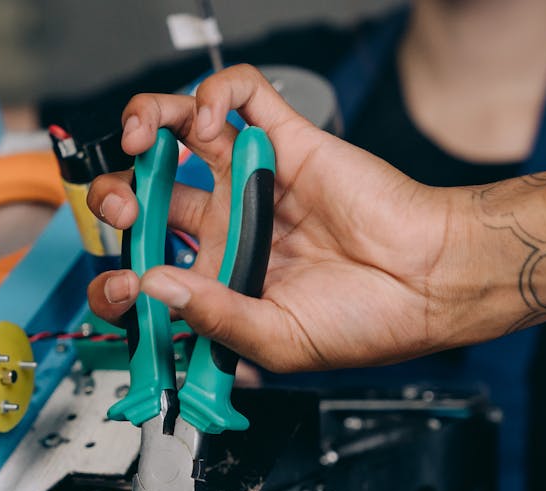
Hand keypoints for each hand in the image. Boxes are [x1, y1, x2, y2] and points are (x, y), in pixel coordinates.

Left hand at [85, 65, 480, 372]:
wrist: (430, 284)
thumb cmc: (368, 322)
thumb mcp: (276, 341)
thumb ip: (212, 315)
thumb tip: (153, 285)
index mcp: (220, 280)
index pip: (146, 269)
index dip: (118, 277)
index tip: (120, 287)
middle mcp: (229, 225)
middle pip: (148, 193)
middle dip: (116, 196)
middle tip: (122, 207)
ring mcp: (255, 180)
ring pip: (178, 132)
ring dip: (146, 124)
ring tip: (140, 137)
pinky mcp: (287, 141)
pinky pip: (241, 97)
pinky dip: (212, 94)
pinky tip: (204, 119)